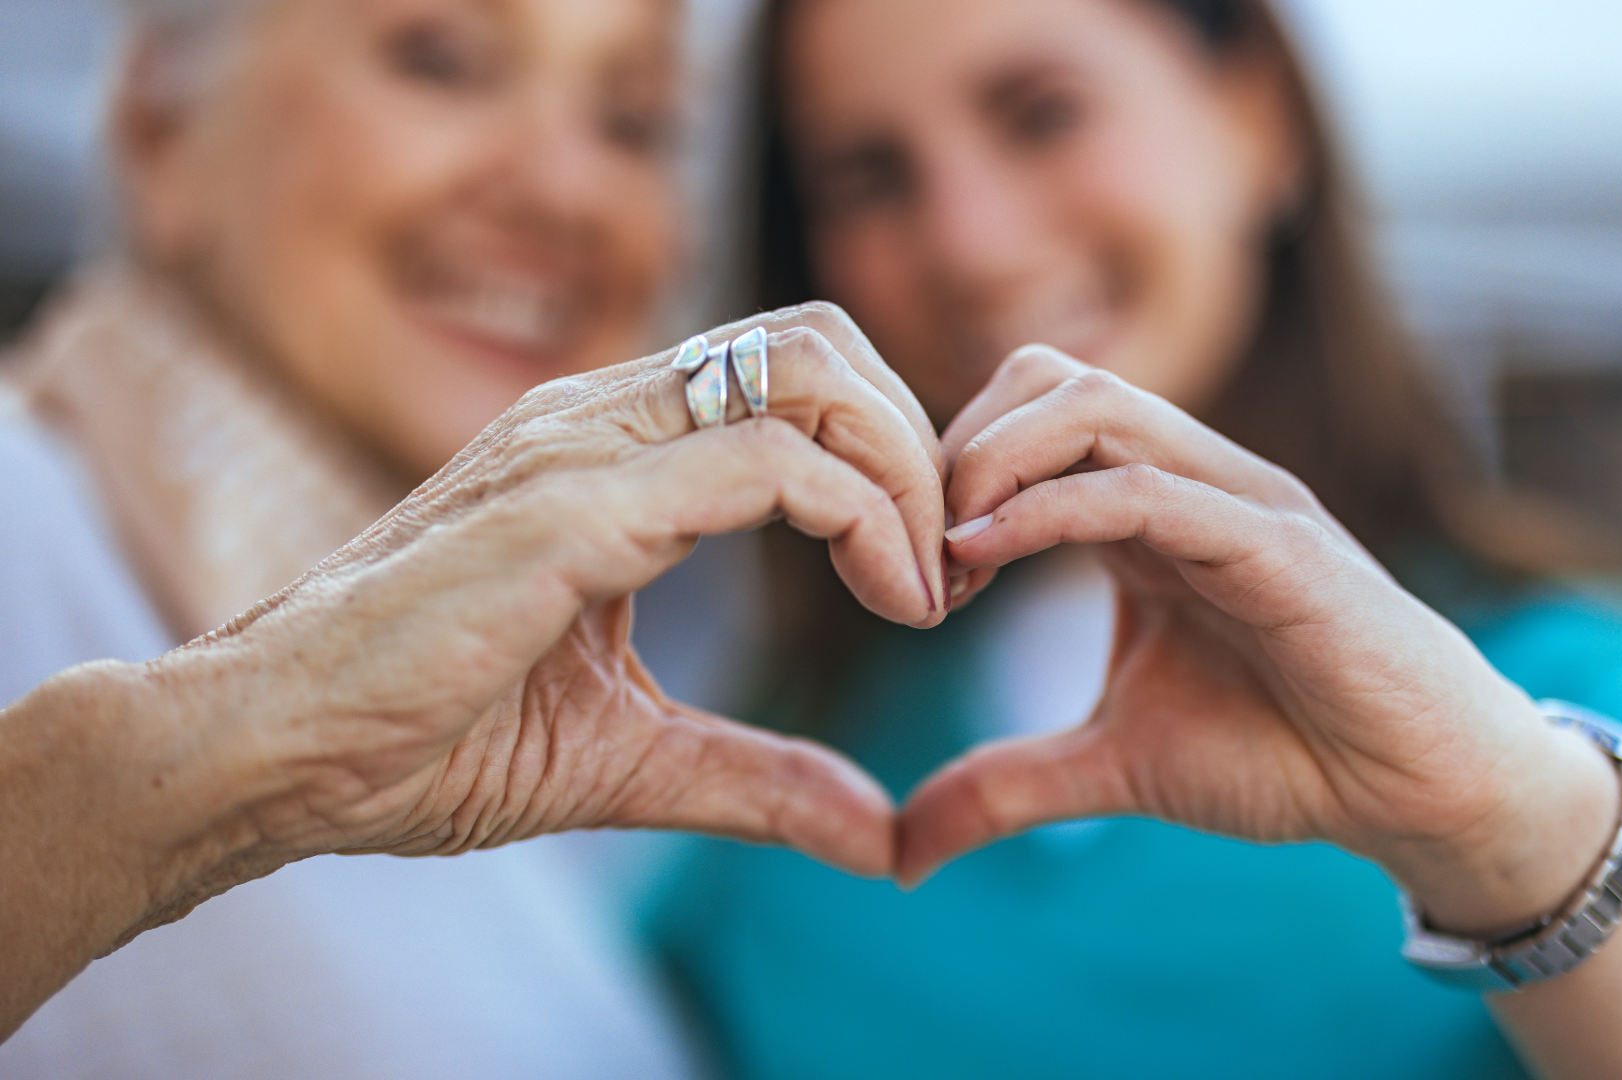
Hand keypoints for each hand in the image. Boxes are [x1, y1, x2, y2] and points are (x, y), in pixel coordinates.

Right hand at [106, 303, 945, 941]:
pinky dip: (862, 516)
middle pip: (823, 341)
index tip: (927, 579)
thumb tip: (882, 836)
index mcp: (612, 450)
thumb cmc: (419, 738)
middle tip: (948, 569)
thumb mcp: (632, 757)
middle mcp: (601, 417)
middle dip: (920, 443)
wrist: (268, 755)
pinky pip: (764, 463)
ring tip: (926, 590)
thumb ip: (761, 779)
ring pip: (810, 371)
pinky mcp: (568, 506)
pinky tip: (891, 599)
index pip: (796, 377)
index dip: (892, 456)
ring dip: (907, 470)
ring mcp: (581, 446)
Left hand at [902, 347, 1619, 932]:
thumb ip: (1007, 786)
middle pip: (1048, 377)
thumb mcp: (1113, 766)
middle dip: (956, 446)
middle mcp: (1189, 481)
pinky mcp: (1277, 545)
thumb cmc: (1284, 754)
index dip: (946, 470)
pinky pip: (1147, 489)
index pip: (1027, 413)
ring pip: (1092, 404)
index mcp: (1146, 510)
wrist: (1413, 790)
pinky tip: (983, 555)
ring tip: (947, 553)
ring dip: (991, 461)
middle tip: (915, 550)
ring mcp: (1235, 500)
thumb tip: (903, 855)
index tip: (905, 568)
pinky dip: (1051, 509)